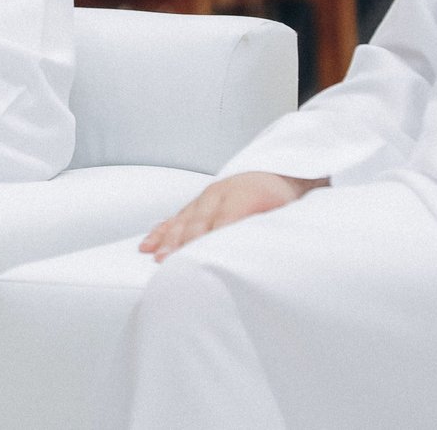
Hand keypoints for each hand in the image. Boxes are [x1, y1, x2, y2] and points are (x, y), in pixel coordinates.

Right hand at [138, 171, 327, 261]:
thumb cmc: (282, 199)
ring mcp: (205, 198)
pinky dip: (160, 232)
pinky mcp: (196, 204)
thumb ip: (271, 229)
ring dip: (169, 239)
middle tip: (172, 263)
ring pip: (183, 220)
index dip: (212, 239)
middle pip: (199, 221)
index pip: (225, 221)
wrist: (277, 173)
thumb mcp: (287, 212)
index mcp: (245, 196)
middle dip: (184, 242)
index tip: (202, 259)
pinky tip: (149, 244)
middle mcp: (220, 194)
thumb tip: (259, 253)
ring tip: (158, 257)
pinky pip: (174, 218)